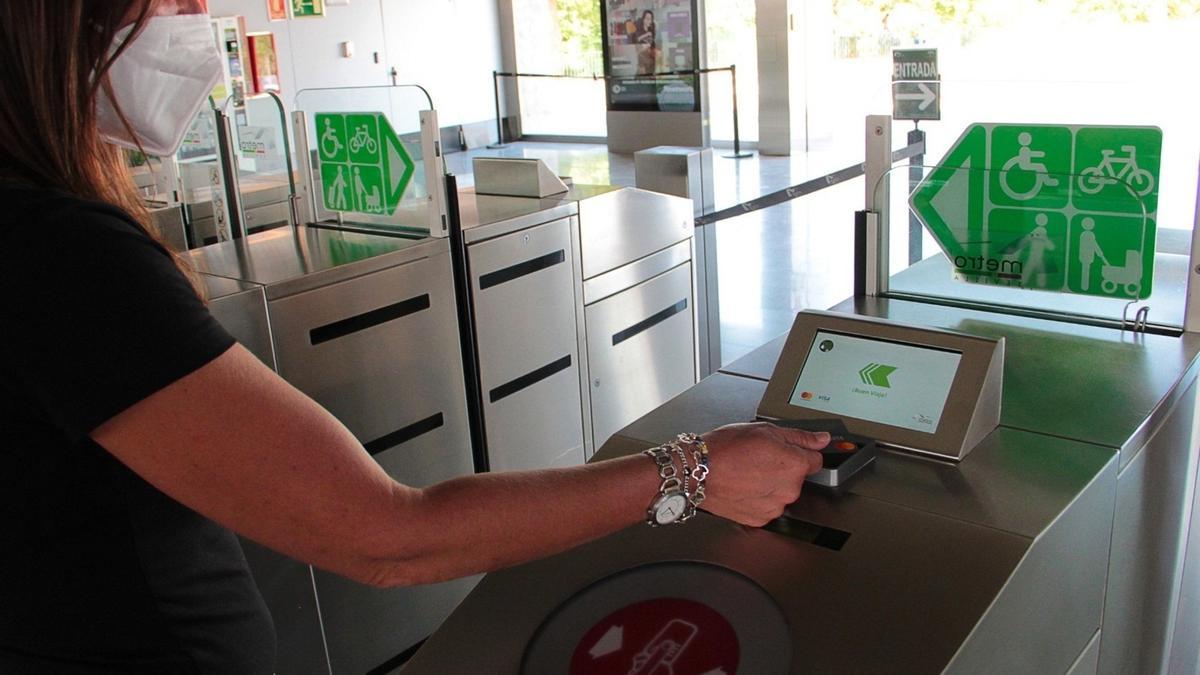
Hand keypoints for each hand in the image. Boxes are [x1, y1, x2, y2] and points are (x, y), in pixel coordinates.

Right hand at [698, 422, 826, 526]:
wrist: (698, 471)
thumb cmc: (726, 449)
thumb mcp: (765, 431)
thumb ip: (799, 437)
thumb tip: (821, 440)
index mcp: (795, 465)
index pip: (815, 460)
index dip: (799, 452)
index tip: (786, 452)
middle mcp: (789, 489)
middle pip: (796, 478)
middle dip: (783, 469)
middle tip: (759, 459)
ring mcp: (775, 507)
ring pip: (781, 493)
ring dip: (770, 485)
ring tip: (747, 472)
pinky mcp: (760, 519)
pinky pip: (766, 506)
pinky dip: (758, 498)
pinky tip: (743, 486)